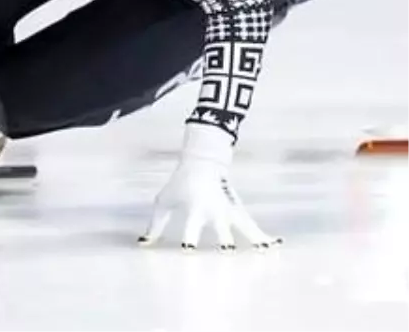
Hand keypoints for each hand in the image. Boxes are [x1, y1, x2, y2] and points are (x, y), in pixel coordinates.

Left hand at [137, 123, 281, 250]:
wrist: (202, 163)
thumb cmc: (179, 185)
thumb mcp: (163, 202)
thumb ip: (155, 225)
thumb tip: (143, 245)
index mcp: (194, 211)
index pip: (191, 231)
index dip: (190, 243)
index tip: (190, 254)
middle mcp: (214, 213)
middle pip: (221, 233)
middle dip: (224, 245)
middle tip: (227, 257)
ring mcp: (229, 212)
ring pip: (244, 229)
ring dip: (254, 240)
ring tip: (265, 252)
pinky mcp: (238, 211)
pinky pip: (253, 226)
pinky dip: (264, 235)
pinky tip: (277, 244)